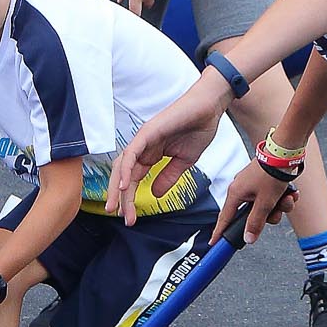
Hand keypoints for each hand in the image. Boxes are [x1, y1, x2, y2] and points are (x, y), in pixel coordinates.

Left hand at [107, 72, 228, 223]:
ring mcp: (143, 140)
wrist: (209, 109)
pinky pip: (132, 154)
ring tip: (117, 206)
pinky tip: (123, 185)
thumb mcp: (184, 161)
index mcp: (151, 154)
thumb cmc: (199, 129)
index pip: (134, 179)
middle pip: (124, 175)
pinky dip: (126, 170)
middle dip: (120, 197)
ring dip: (118, 187)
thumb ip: (168, 177)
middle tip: (120, 216)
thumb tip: (154, 194)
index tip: (131, 217)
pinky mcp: (147, 133)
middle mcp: (142, 148)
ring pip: (124, 166)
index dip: (130, 198)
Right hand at [214, 163, 299, 245]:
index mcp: (236, 193)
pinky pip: (272, 196)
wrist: (285, 152)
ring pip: (267, 206)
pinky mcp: (265, 180)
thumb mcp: (265, 203)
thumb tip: (248, 239)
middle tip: (278, 210)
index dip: (220, 231)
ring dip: (280, 205)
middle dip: (270, 215)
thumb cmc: (271, 173)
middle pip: (253, 214)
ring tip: (288, 197)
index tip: (214, 242)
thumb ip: (256, 222)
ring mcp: (254, 184)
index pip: (225, 218)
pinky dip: (283, 196)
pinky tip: (291, 193)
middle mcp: (242, 189)